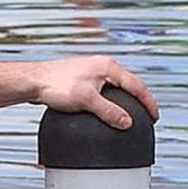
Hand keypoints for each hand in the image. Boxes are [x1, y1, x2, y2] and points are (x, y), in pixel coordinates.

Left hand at [0, 54, 158, 126]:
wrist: (33, 81)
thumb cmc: (56, 85)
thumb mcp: (87, 100)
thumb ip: (109, 112)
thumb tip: (127, 123)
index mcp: (108, 67)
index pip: (137, 85)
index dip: (148, 102)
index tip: (154, 117)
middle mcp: (102, 66)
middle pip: (129, 84)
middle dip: (140, 99)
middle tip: (147, 115)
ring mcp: (92, 71)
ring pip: (116, 86)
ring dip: (125, 99)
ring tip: (130, 113)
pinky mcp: (82, 78)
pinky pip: (104, 90)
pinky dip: (112, 100)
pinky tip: (107, 109)